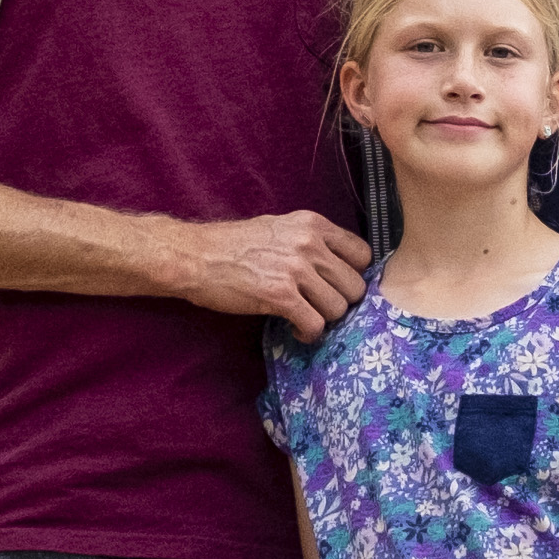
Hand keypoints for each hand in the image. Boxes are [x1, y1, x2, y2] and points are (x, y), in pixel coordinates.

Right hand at [158, 210, 371, 339]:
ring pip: (338, 308)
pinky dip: (308, 334)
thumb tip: (338, 265)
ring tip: (305, 318)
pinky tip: (295, 330)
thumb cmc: (233, 245)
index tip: (336, 285)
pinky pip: (315, 325)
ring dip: (324, 319)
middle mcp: (309, 243)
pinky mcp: (280, 296)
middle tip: (320, 307)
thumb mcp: (279, 227)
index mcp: (312, 223)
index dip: (353, 275)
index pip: (362, 253)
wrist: (195, 257)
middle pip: (355, 286)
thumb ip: (310, 241)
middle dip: (340, 302)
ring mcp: (296, 269)